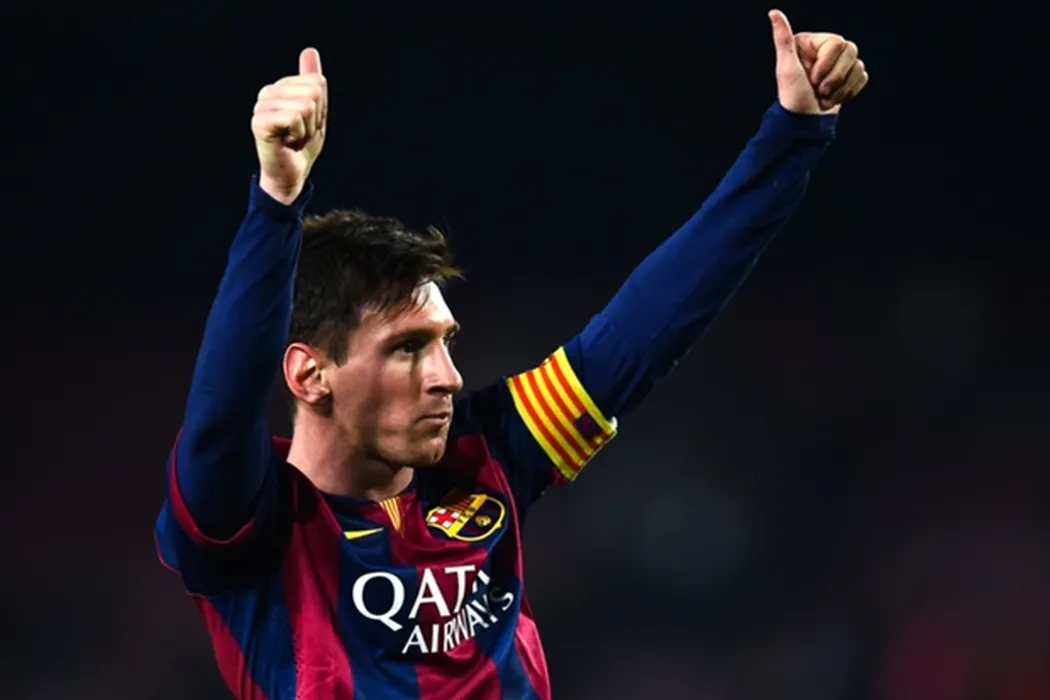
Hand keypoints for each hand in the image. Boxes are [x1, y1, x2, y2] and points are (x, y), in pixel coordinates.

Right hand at [252, 48, 328, 203]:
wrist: (290, 176)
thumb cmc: (301, 147)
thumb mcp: (315, 112)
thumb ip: (311, 81)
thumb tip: (309, 50)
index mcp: (280, 87)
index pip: (318, 82)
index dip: (321, 108)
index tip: (307, 124)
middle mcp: (268, 92)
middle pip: (313, 91)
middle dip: (315, 118)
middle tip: (300, 134)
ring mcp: (261, 106)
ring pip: (306, 105)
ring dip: (307, 129)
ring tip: (294, 139)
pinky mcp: (260, 122)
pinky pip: (295, 117)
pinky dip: (299, 134)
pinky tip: (287, 143)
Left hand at [768, 10, 868, 114]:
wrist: (802, 122)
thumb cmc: (792, 96)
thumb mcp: (786, 66)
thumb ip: (782, 39)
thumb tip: (773, 13)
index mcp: (811, 43)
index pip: (837, 43)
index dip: (827, 64)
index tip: (811, 79)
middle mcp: (826, 50)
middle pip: (851, 51)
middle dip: (835, 77)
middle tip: (818, 90)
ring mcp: (838, 63)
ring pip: (859, 65)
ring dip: (841, 88)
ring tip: (823, 97)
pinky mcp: (848, 76)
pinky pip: (863, 76)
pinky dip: (849, 92)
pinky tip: (833, 99)